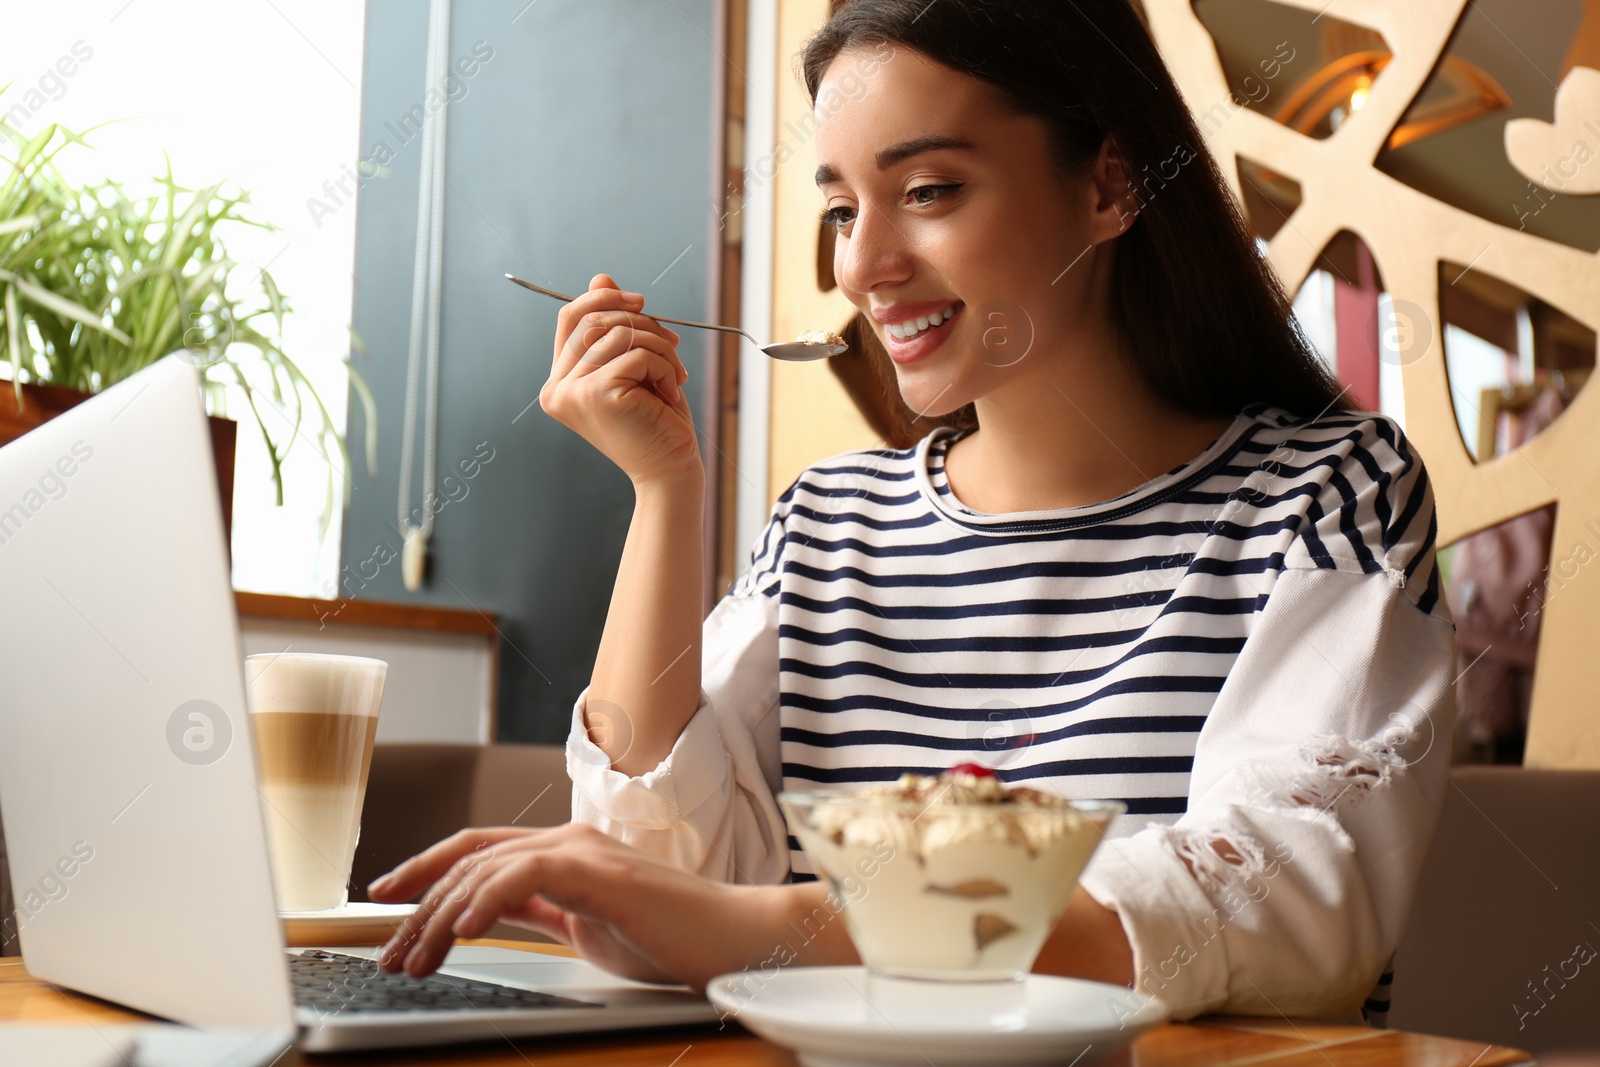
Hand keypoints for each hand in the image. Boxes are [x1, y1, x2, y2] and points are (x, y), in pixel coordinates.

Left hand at [368, 823, 767, 989]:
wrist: (731, 939)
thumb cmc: (669, 937)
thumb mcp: (584, 927)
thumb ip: (539, 910)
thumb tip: (486, 913)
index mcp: (564, 853)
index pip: (478, 852)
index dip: (427, 872)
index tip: (388, 905)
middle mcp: (567, 841)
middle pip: (469, 858)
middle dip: (419, 906)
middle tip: (390, 953)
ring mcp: (583, 852)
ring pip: (487, 866)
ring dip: (441, 916)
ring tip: (417, 959)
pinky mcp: (599, 872)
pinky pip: (527, 875)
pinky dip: (487, 900)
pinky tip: (465, 932)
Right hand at [539, 273, 701, 486]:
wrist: (670, 470)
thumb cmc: (655, 421)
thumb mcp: (634, 366)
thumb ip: (614, 326)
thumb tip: (601, 277)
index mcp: (560, 382)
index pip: (571, 318)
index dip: (603, 298)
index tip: (640, 300)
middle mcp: (557, 388)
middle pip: (594, 319)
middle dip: (641, 322)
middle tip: (672, 343)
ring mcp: (573, 392)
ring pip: (620, 334)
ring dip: (660, 347)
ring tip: (675, 374)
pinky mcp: (597, 395)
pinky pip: (637, 354)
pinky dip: (665, 366)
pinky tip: (671, 391)